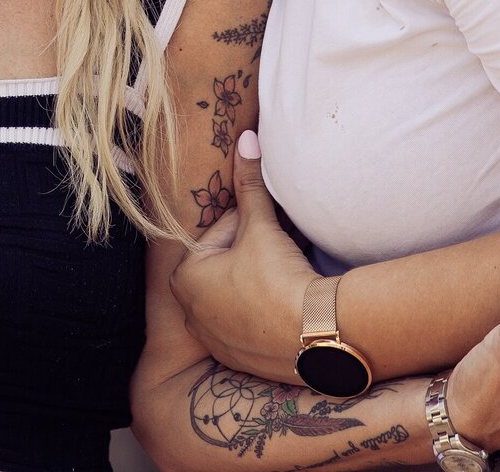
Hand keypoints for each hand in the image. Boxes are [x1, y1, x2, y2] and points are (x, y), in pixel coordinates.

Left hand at [170, 129, 319, 379]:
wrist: (315, 337)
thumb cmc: (277, 278)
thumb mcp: (260, 226)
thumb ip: (250, 183)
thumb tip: (245, 138)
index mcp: (184, 277)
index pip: (219, 235)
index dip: (250, 225)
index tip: (272, 228)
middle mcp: (190, 312)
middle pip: (226, 265)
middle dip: (253, 252)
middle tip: (282, 248)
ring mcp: (214, 340)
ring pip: (238, 294)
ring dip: (259, 280)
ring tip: (288, 274)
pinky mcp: (239, 361)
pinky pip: (250, 325)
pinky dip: (265, 312)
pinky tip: (288, 306)